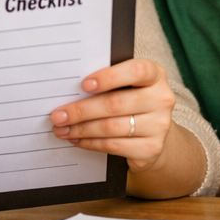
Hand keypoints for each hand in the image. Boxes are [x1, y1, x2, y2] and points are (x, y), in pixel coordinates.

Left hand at [50, 58, 175, 172]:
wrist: (154, 133)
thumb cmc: (132, 101)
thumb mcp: (127, 86)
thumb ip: (108, 82)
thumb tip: (69, 88)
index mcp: (155, 75)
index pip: (136, 71)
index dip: (109, 77)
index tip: (84, 84)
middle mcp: (161, 99)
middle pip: (116, 104)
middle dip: (81, 110)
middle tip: (58, 115)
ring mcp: (159, 126)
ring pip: (111, 127)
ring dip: (81, 129)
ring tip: (62, 129)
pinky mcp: (151, 149)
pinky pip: (113, 146)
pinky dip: (90, 143)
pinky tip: (77, 140)